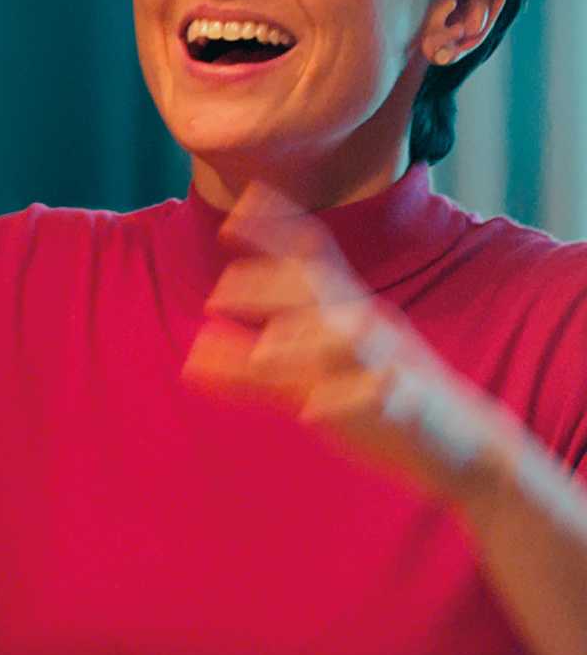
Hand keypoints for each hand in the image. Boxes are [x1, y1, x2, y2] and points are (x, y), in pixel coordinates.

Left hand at [183, 184, 508, 501]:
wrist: (459, 441)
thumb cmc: (373, 399)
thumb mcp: (313, 375)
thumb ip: (255, 364)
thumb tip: (195, 355)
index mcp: (345, 312)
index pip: (309, 260)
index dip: (273, 232)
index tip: (232, 213)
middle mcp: (364, 328)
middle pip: (316, 290)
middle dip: (268, 286)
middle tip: (216, 297)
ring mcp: (383, 364)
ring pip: (346, 338)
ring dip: (301, 341)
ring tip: (260, 353)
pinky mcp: (402, 406)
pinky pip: (376, 396)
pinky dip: (343, 399)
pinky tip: (310, 411)